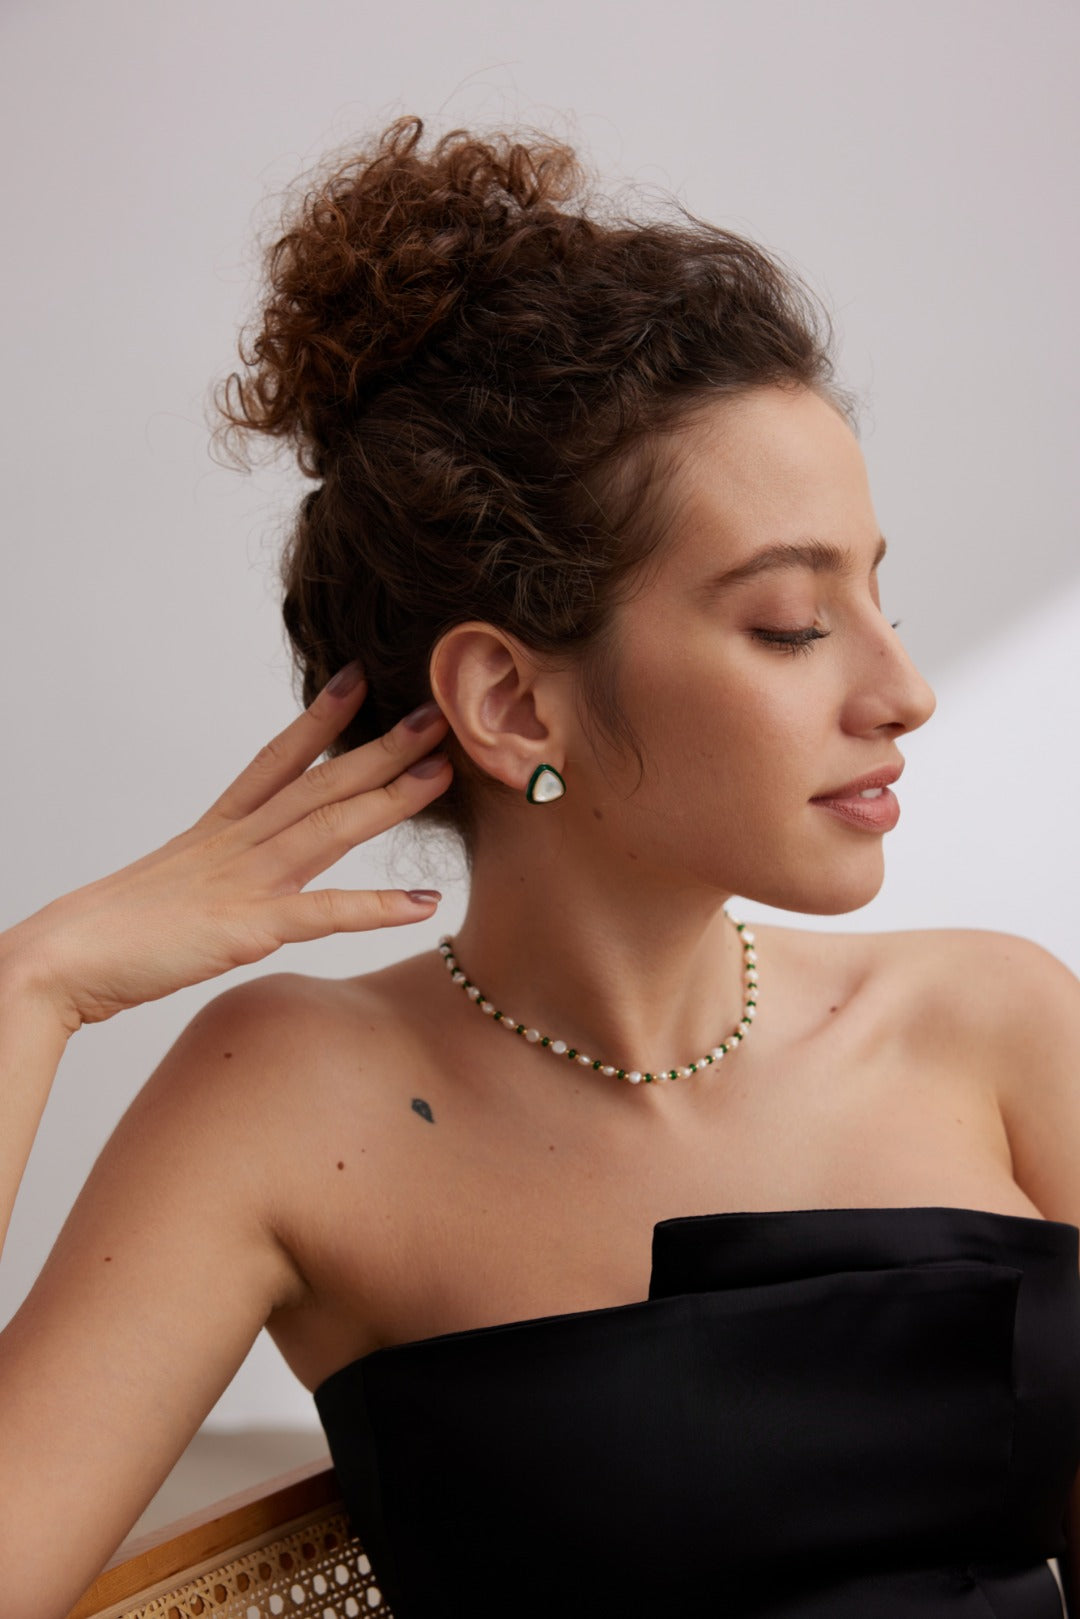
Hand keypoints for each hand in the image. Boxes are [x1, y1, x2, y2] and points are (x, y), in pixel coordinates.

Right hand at [1, 665, 453, 1031]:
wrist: (57, 959)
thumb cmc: (106, 934)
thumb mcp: (168, 890)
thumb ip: (206, 875)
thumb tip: (225, 883)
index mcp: (213, 833)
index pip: (275, 761)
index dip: (319, 720)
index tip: (356, 679)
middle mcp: (234, 845)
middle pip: (318, 784)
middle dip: (379, 748)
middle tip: (434, 712)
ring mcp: (243, 883)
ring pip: (329, 829)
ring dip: (389, 800)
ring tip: (442, 773)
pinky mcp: (246, 929)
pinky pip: (323, 914)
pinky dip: (376, 907)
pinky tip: (422, 903)